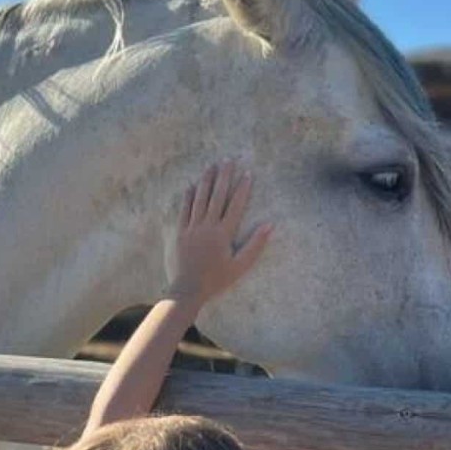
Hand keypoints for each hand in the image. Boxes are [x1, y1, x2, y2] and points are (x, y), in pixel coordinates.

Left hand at [166, 162, 273, 307]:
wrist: (188, 289)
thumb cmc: (217, 280)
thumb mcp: (241, 265)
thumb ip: (255, 244)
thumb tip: (270, 225)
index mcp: (224, 233)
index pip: (235, 205)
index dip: (242, 188)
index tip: (247, 173)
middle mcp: (208, 226)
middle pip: (217, 196)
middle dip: (224, 177)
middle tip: (228, 160)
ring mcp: (192, 228)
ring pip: (200, 199)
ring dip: (206, 181)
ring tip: (211, 166)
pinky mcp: (180, 232)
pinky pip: (184, 210)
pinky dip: (188, 197)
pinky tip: (192, 186)